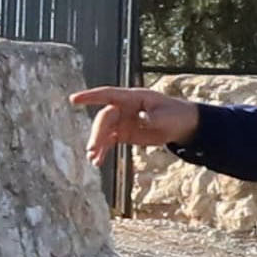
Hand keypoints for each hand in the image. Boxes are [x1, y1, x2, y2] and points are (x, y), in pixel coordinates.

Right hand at [68, 87, 202, 163]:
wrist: (182, 125)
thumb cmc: (176, 114)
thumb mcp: (167, 116)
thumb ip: (153, 118)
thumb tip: (142, 119)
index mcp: (132, 98)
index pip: (108, 95)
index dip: (90, 97)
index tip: (73, 100)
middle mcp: (123, 108)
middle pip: (104, 118)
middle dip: (97, 133)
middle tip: (92, 148)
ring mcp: (123, 121)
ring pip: (104, 131)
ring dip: (97, 144)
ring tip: (93, 159)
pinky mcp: (124, 133)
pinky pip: (109, 141)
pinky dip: (103, 151)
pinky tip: (97, 162)